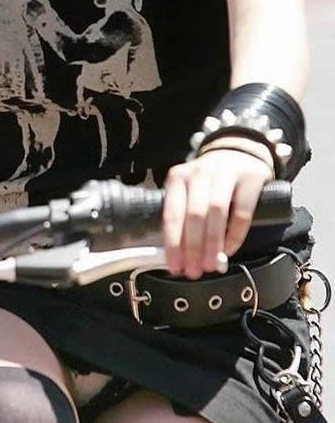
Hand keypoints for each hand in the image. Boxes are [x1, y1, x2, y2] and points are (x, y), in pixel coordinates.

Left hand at [162, 147, 273, 278]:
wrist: (240, 151)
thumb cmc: (210, 182)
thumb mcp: (190, 192)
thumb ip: (184, 217)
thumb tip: (181, 257)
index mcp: (178, 178)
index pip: (172, 213)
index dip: (173, 243)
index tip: (175, 266)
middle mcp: (200, 172)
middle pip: (194, 214)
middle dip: (193, 247)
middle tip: (194, 271)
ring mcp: (226, 172)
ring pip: (216, 211)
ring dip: (212, 243)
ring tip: (212, 264)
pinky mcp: (251, 177)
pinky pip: (242, 210)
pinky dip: (235, 234)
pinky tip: (229, 249)